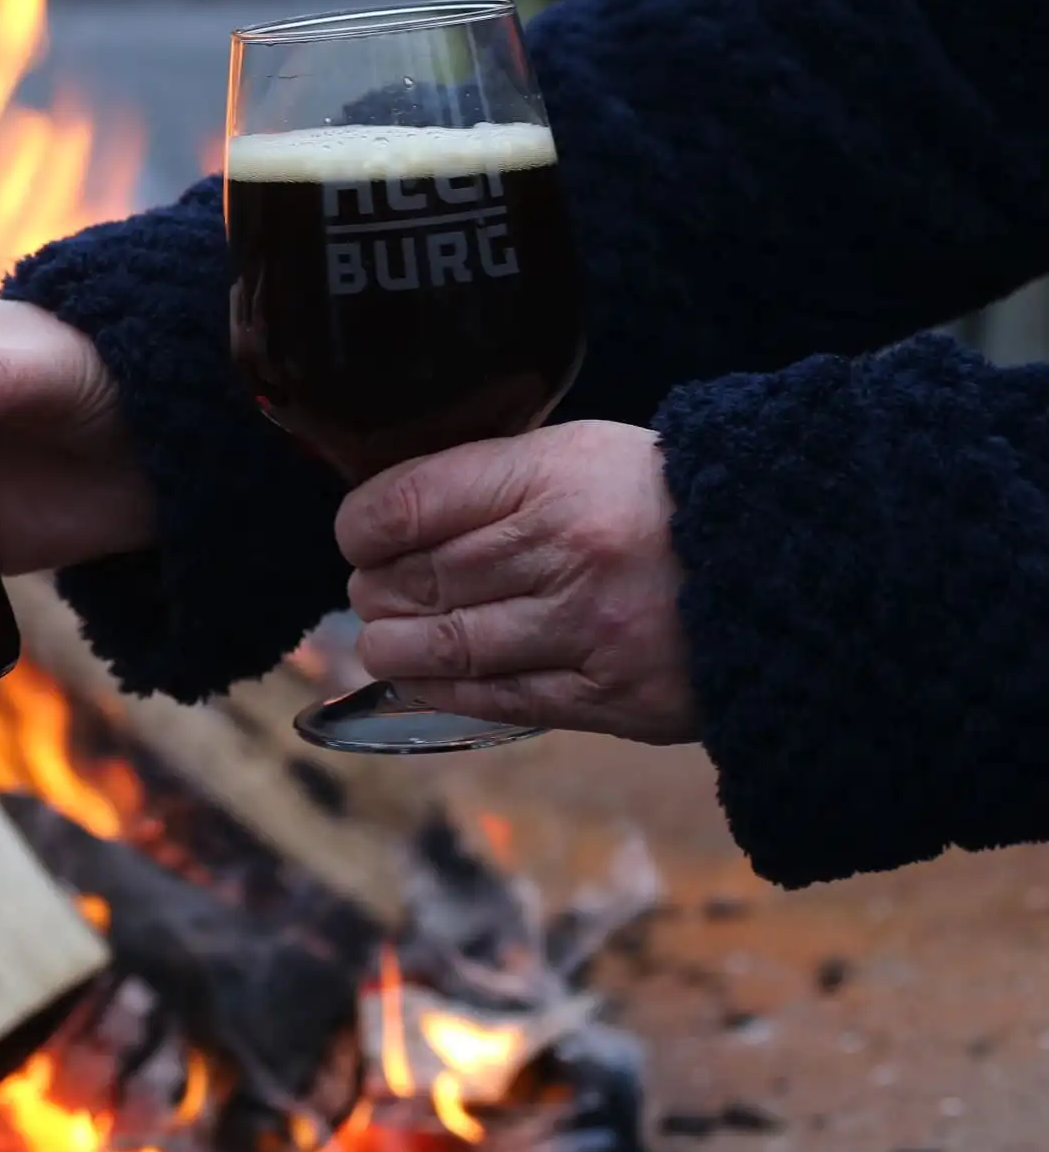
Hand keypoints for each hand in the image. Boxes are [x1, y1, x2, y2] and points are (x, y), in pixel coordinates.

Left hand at [339, 420, 699, 743]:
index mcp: (552, 476)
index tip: (356, 536)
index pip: (408, 504)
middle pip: (417, 579)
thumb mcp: (581, 453)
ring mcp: (588, 629)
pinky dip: (440, 687)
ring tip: (383, 634)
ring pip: (444, 645)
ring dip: (392, 643)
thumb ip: (492, 482)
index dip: (361, 527)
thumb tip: (393, 518)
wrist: (795, 564)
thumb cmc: (667, 500)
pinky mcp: (610, 695)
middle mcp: (565, 551)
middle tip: (371, 588)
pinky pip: (494, 698)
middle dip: (375, 588)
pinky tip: (419, 674)